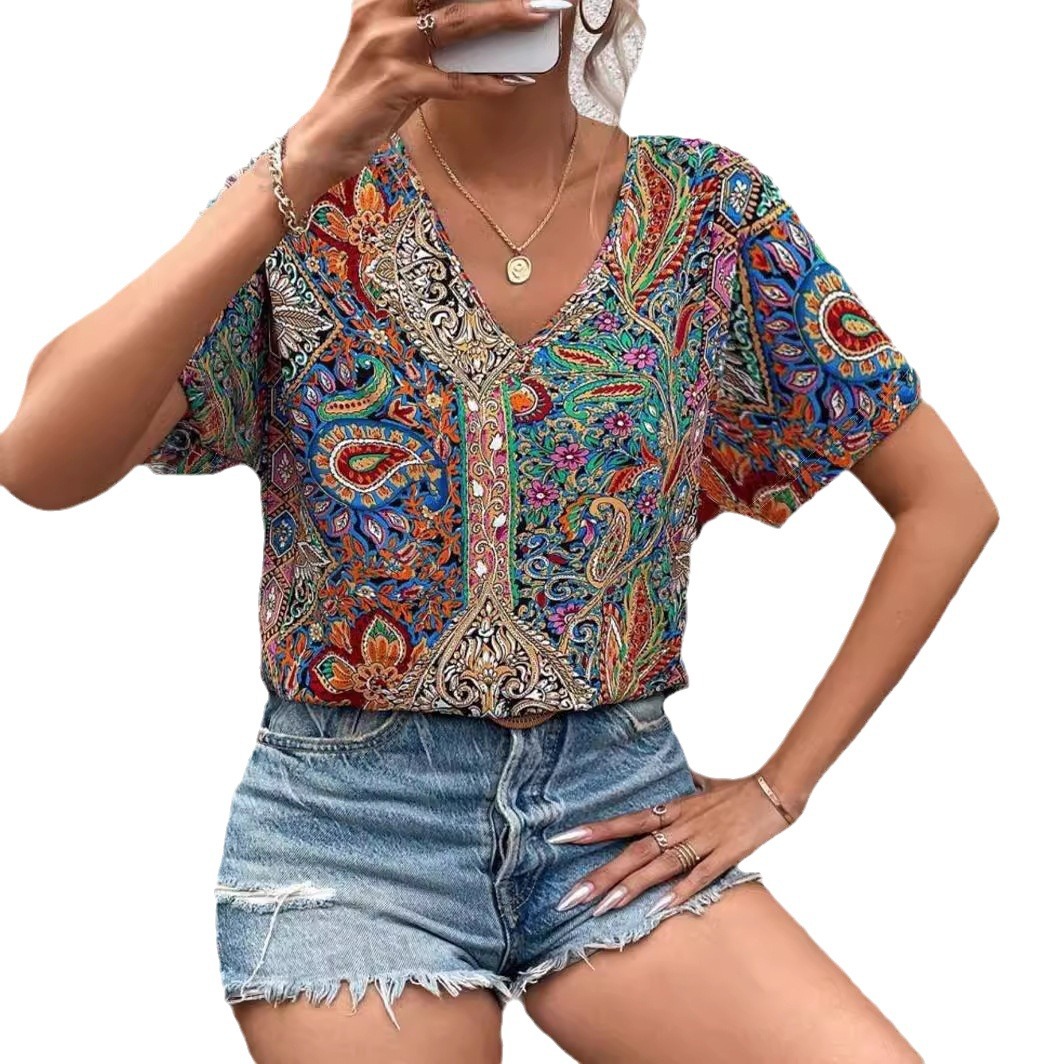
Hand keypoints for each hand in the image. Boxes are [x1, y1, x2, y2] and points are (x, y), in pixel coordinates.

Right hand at [285, 0, 554, 196]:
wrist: (325, 137)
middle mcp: (380, 13)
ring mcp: (388, 47)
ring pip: (456, 23)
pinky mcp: (396, 83)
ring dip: (501, 17)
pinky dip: (484, 82)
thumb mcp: (387, 51)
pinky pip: (453, 80)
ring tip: (534, 15)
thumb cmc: (363, 96)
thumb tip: (475, 27)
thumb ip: (424, 34)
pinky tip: (509, 83)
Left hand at [550, 772, 800, 916]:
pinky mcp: (725, 855)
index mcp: (672, 809)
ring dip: (630, 888)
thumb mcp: (701, 785)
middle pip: (634, 852)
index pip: (626, 821)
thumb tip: (674, 777)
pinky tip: (658, 910)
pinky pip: (698, 877)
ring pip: (659, 867)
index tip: (563, 838)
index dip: (595, 830)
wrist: (774, 790)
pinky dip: (678, 892)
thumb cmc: (736, 789)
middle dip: (601, 875)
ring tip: (601, 908)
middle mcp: (680, 825)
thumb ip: (682, 787)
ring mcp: (702, 841)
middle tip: (571, 897)